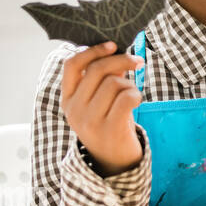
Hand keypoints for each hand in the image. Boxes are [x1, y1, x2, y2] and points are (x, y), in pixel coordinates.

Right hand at [61, 41, 143, 176]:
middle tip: (138, 61)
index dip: (92, 50)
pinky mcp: (109, 128)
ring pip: (114, 83)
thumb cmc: (109, 123)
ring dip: (130, 84)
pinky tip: (136, 102)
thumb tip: (117, 51)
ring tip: (131, 96)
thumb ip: (104, 78)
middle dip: (122, 60)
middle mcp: (74, 109)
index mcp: (67, 99)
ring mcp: (90, 120)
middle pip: (98, 69)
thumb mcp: (100, 101)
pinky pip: (126, 98)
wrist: (113, 161)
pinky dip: (136, 95)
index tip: (112, 45)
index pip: (72, 65)